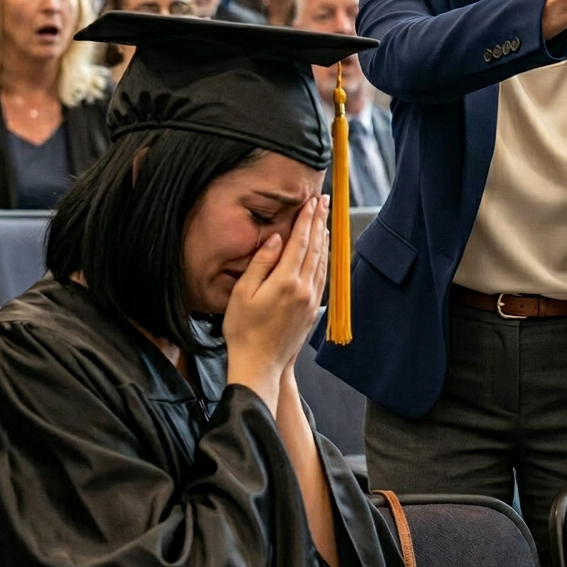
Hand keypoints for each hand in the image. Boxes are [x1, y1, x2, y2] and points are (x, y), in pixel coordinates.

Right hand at [223, 196, 329, 411]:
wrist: (260, 365)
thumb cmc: (243, 331)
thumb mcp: (242, 293)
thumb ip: (260, 263)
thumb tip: (276, 239)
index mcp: (285, 281)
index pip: (299, 241)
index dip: (305, 219)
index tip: (310, 201)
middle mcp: (303, 288)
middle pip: (314, 247)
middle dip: (318, 222)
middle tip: (322, 201)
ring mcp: (310, 300)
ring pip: (321, 261)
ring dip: (323, 238)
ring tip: (324, 220)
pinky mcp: (312, 309)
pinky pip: (322, 276)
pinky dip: (324, 258)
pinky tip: (322, 251)